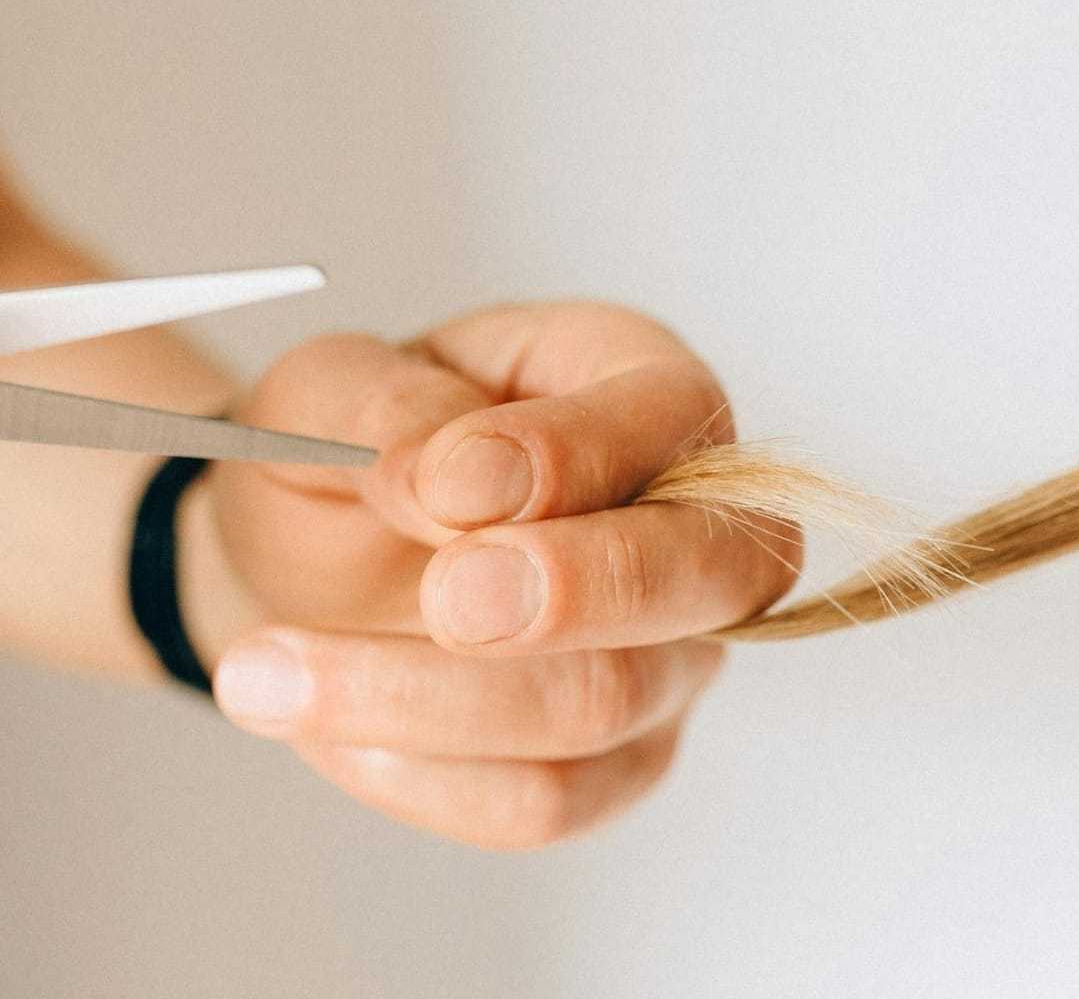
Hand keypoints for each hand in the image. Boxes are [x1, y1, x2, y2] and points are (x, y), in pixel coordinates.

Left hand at [200, 302, 802, 848]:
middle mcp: (691, 525)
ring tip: (265, 672)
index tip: (444, 482)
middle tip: (443, 600)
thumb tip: (453, 479)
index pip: (670, 414)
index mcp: (643, 386)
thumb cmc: (350, 452)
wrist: (307, 563)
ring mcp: (674, 655)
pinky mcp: (620, 762)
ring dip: (424, 697)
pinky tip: (322, 727)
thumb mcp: (331, 388)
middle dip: (569, 592)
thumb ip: (391, 409)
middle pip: (705, 575)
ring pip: (605, 701)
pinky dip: (418, 774)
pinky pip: (546, 800)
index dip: (571, 455)